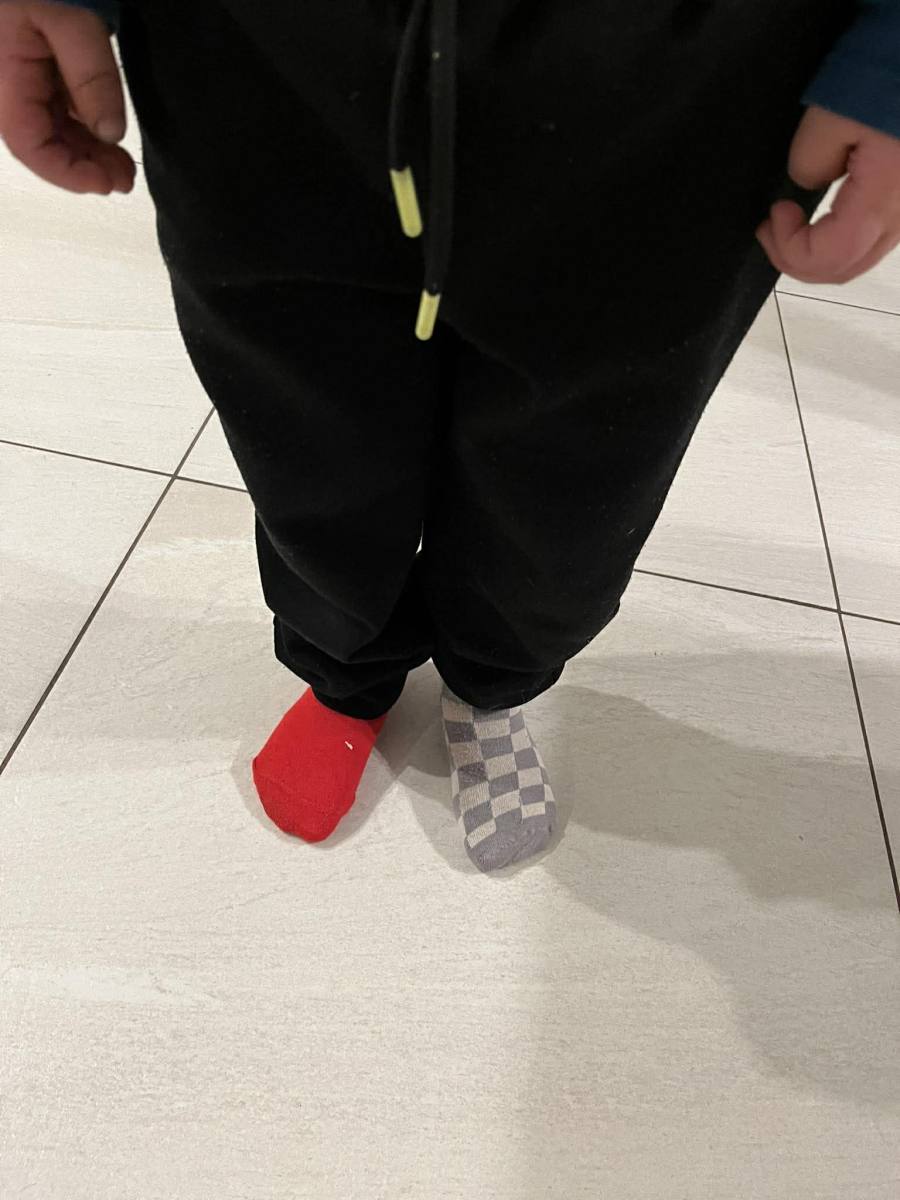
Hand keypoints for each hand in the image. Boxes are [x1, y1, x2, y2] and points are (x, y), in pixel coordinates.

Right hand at [0, 0, 133, 193]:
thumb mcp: (70, 17)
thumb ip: (91, 76)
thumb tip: (111, 132)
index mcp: (3, 77)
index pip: (30, 144)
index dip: (68, 173)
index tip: (107, 183)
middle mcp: (4, 81)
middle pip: (41, 140)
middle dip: (84, 166)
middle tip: (126, 179)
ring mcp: (17, 72)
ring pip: (50, 125)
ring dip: (86, 149)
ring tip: (123, 165)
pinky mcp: (30, 59)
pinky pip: (54, 103)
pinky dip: (82, 123)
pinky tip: (107, 136)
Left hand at [757, 106, 899, 283]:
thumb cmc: (888, 69)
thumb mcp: (832, 111)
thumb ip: (809, 159)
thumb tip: (805, 184)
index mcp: (882, 197)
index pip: (830, 257)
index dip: (790, 249)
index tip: (774, 214)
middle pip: (846, 268)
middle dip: (798, 260)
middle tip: (771, 230)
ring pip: (862, 256)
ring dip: (820, 252)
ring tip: (791, 224)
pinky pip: (876, 236)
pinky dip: (841, 239)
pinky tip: (824, 216)